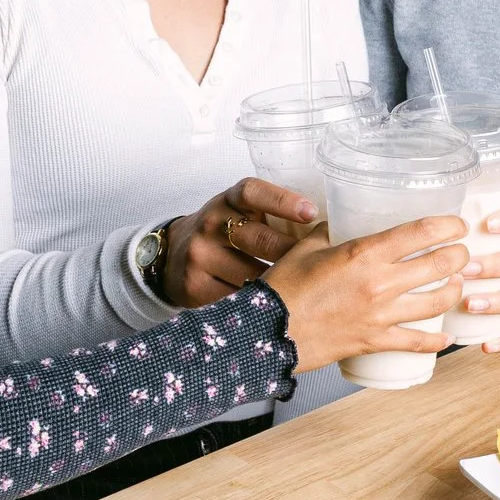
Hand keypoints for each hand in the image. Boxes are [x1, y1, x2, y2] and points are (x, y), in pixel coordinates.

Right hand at [162, 178, 315, 307]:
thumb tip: (327, 230)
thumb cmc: (223, 230)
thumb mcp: (241, 212)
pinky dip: (258, 303)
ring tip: (304, 291)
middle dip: (291, 254)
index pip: (254, 192)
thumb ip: (273, 215)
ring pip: (250, 274)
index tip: (311, 213)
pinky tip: (275, 307)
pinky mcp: (193, 285)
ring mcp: (200, 255)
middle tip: (318, 266)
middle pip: (258, 239)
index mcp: (228, 200)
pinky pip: (235, 298)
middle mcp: (211, 223)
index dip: (283, 201)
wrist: (173, 253)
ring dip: (279, 284)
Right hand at [260, 214, 470, 373]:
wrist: (268, 332)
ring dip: (453, 291)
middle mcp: (379, 283)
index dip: (448, 226)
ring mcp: (381, 315)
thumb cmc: (283, 288)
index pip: (420, 232)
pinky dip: (436, 341)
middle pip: (439, 265)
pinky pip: (416, 342)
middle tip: (462, 253)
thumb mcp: (306, 248)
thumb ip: (329, 232)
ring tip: (456, 285)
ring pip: (436, 302)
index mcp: (364, 253)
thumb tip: (338, 222)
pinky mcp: (375, 341)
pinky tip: (446, 337)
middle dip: (459, 257)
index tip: (458, 224)